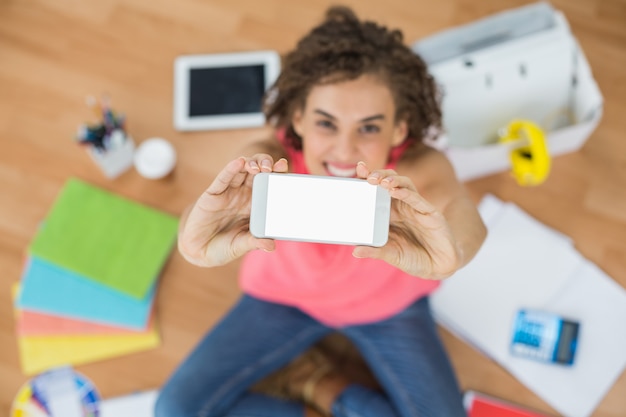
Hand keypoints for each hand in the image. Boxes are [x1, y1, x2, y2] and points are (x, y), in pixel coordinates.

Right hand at [178, 155, 287, 266]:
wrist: (199, 251)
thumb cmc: (224, 246)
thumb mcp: (241, 246)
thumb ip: (255, 243)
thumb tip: (271, 247)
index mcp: (256, 205)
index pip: (269, 185)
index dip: (277, 174)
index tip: (283, 168)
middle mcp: (244, 195)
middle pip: (257, 172)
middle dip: (266, 164)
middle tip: (273, 166)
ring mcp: (229, 192)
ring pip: (241, 171)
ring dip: (251, 164)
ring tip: (258, 166)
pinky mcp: (213, 194)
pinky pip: (223, 178)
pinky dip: (231, 169)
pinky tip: (239, 162)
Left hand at [352, 162, 461, 279]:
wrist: (439, 268)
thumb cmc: (414, 258)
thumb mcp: (391, 255)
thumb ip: (374, 251)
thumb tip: (355, 251)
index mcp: (390, 214)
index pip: (377, 191)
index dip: (368, 179)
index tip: (358, 170)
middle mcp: (402, 207)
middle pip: (390, 182)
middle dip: (379, 175)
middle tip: (367, 175)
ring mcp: (416, 208)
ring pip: (405, 185)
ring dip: (392, 180)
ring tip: (381, 182)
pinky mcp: (430, 213)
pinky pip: (418, 200)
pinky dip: (406, 194)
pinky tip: (396, 191)